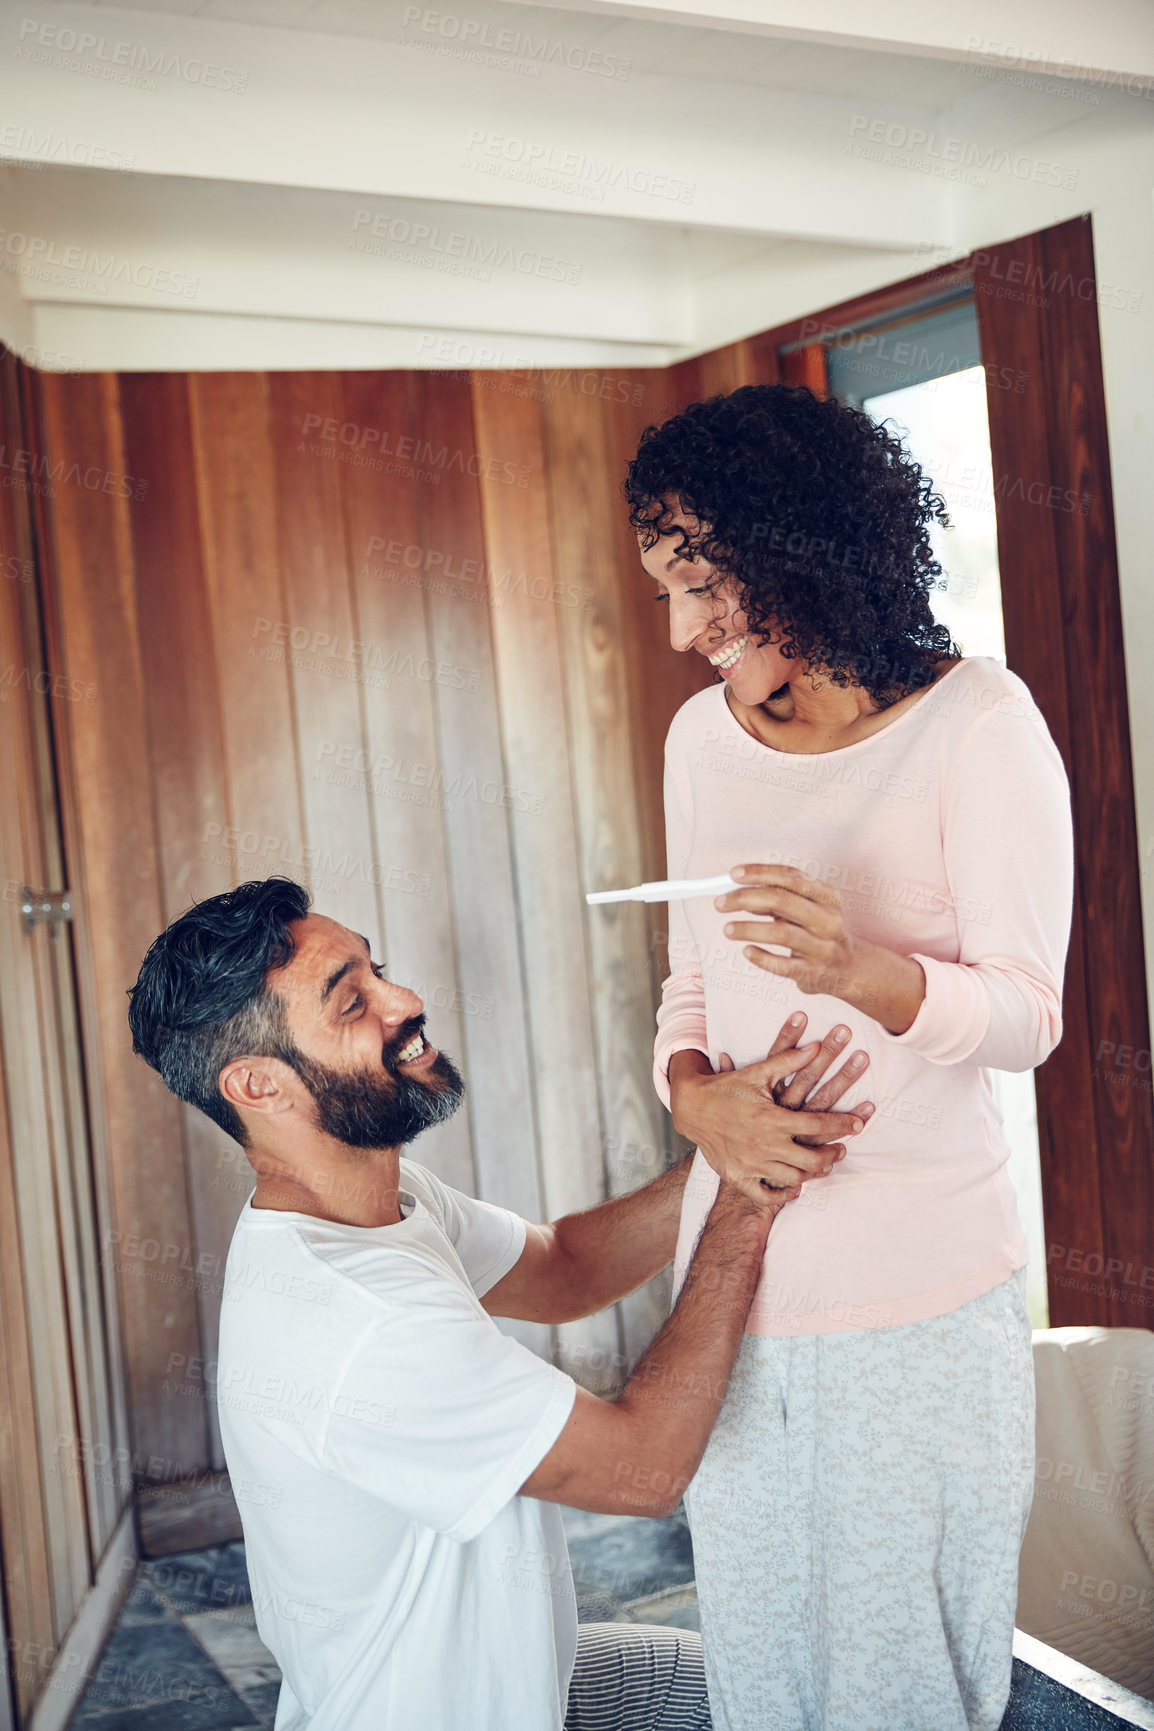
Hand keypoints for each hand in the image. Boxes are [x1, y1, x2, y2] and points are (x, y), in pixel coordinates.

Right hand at [669, 1013, 873, 1209]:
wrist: (692, 1107)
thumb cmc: (726, 1087)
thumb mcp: (757, 1073)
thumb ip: (788, 1060)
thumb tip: (816, 1046)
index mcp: (772, 1119)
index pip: (818, 1125)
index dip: (842, 1124)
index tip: (859, 1124)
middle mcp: (764, 1145)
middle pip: (812, 1160)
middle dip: (832, 1155)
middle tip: (841, 1149)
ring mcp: (751, 1164)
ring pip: (794, 1178)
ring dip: (813, 1173)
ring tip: (823, 1165)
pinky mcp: (738, 1176)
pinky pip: (765, 1194)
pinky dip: (783, 1194)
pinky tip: (795, 1187)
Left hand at [715, 864, 859, 999]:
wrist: (849, 968)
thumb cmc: (819, 931)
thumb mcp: (808, 908)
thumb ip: (778, 898)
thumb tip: (740, 890)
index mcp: (827, 896)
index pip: (791, 877)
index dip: (759, 873)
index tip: (733, 874)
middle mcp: (828, 920)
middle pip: (782, 901)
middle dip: (746, 898)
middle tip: (721, 903)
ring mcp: (822, 947)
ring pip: (781, 933)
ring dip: (748, 929)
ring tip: (728, 929)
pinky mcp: (813, 973)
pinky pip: (782, 965)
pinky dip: (761, 957)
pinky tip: (747, 951)